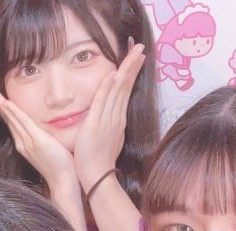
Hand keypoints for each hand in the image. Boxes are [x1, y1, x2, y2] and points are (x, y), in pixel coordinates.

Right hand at [0, 83, 75, 188]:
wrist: (62, 181)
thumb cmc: (58, 166)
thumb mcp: (47, 150)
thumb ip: (41, 140)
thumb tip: (41, 131)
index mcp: (24, 143)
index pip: (11, 121)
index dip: (3, 107)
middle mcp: (22, 141)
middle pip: (7, 117)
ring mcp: (27, 141)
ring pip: (11, 118)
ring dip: (0, 103)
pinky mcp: (36, 140)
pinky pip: (23, 123)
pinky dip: (14, 112)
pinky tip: (6, 103)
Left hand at [74, 44, 144, 189]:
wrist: (96, 177)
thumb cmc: (98, 162)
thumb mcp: (107, 139)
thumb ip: (109, 125)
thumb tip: (112, 117)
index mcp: (118, 120)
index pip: (125, 91)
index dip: (130, 73)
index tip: (137, 58)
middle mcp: (116, 117)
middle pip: (125, 86)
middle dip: (133, 66)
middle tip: (140, 47)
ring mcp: (107, 120)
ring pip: (118, 90)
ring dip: (125, 70)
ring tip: (133, 53)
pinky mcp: (95, 124)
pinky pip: (102, 103)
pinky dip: (107, 88)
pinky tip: (113, 74)